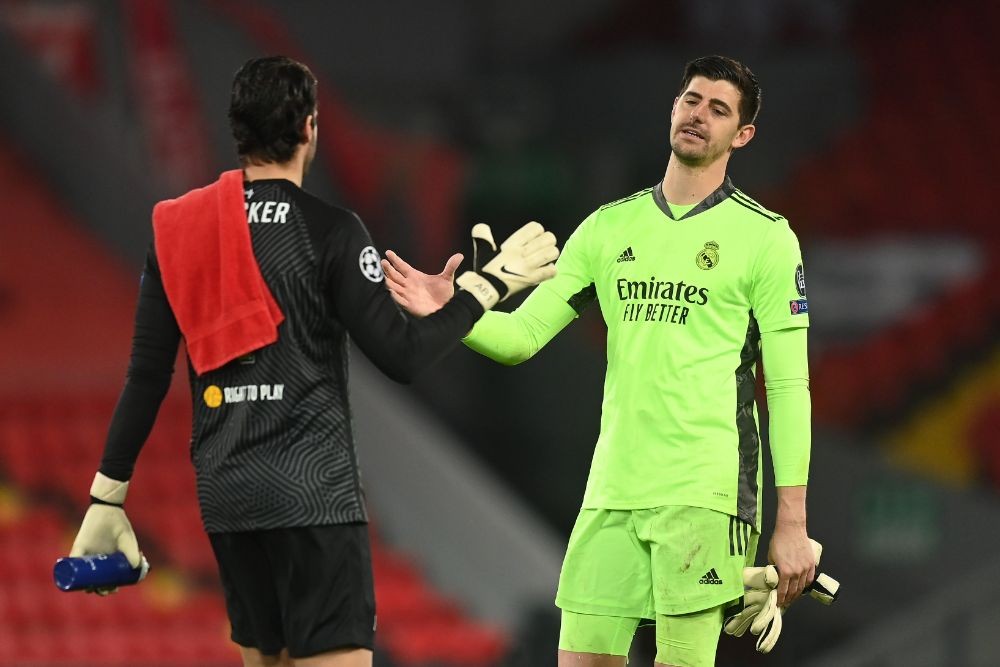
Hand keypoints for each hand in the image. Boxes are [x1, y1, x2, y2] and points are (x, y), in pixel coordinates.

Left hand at [69, 472, 141, 594]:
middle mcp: (96, 560)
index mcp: (109, 560)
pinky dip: (71, 571)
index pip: (108, 578)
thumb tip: (137, 567)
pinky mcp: (78, 548)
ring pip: (83, 575)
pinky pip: (72, 561)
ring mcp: (86, 555)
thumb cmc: (119, 525)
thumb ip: (133, 552)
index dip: (109, 586)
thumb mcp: (128, 540)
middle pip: (95, 580)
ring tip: (91, 589)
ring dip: (85, 585)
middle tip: (104, 591)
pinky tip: (74, 581)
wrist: (107, 510)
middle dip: (99, 589)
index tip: (113, 590)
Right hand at [382, 250, 461, 316]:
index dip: (395, 260)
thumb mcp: (447, 278)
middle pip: (394, 275)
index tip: (388, 252)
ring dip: (387, 281)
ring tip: (381, 275)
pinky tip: (388, 291)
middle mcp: (408, 285)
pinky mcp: (409, 305)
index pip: (402, 266)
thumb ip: (451, 267)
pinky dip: (393, 295)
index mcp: (415, 276)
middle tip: (382, 262)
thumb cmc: (444, 295)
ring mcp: (407, 294)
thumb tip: (460, 255)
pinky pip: (398, 299)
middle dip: (388, 269)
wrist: (446, 310)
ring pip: (393, 286)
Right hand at [454, 222, 558, 309]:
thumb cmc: (486, 269)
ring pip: (552, 253)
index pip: (535, 228)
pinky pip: (551, 271)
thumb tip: (481, 226)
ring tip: (546, 258)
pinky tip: (545, 270)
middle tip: (542, 247)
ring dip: (551, 254)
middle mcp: (523, 252)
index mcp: (513, 243)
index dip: (538, 230)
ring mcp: (529, 266)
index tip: (534, 237)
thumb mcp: (482, 249)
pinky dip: (551, 270)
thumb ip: (483, 235)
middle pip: (548, 238)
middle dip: (548, 241)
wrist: (487, 288)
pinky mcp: (533, 279)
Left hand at [724, 539, 833, 653]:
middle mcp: (796, 573)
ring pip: (802, 586)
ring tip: (793, 598)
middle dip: (789, 599)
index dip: (781, 599)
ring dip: (798, 594)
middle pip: (794, 591)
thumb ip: (773, 567)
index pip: (783, 591)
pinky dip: (806, 585)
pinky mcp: (811, 564)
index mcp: (785, 572)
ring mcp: (805, 569)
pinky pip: (810, 579)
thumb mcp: (771, 556)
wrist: (791, 529)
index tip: (779, 604)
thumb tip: (773, 575)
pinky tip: (802, 588)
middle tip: (786, 603)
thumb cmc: (778, 540)